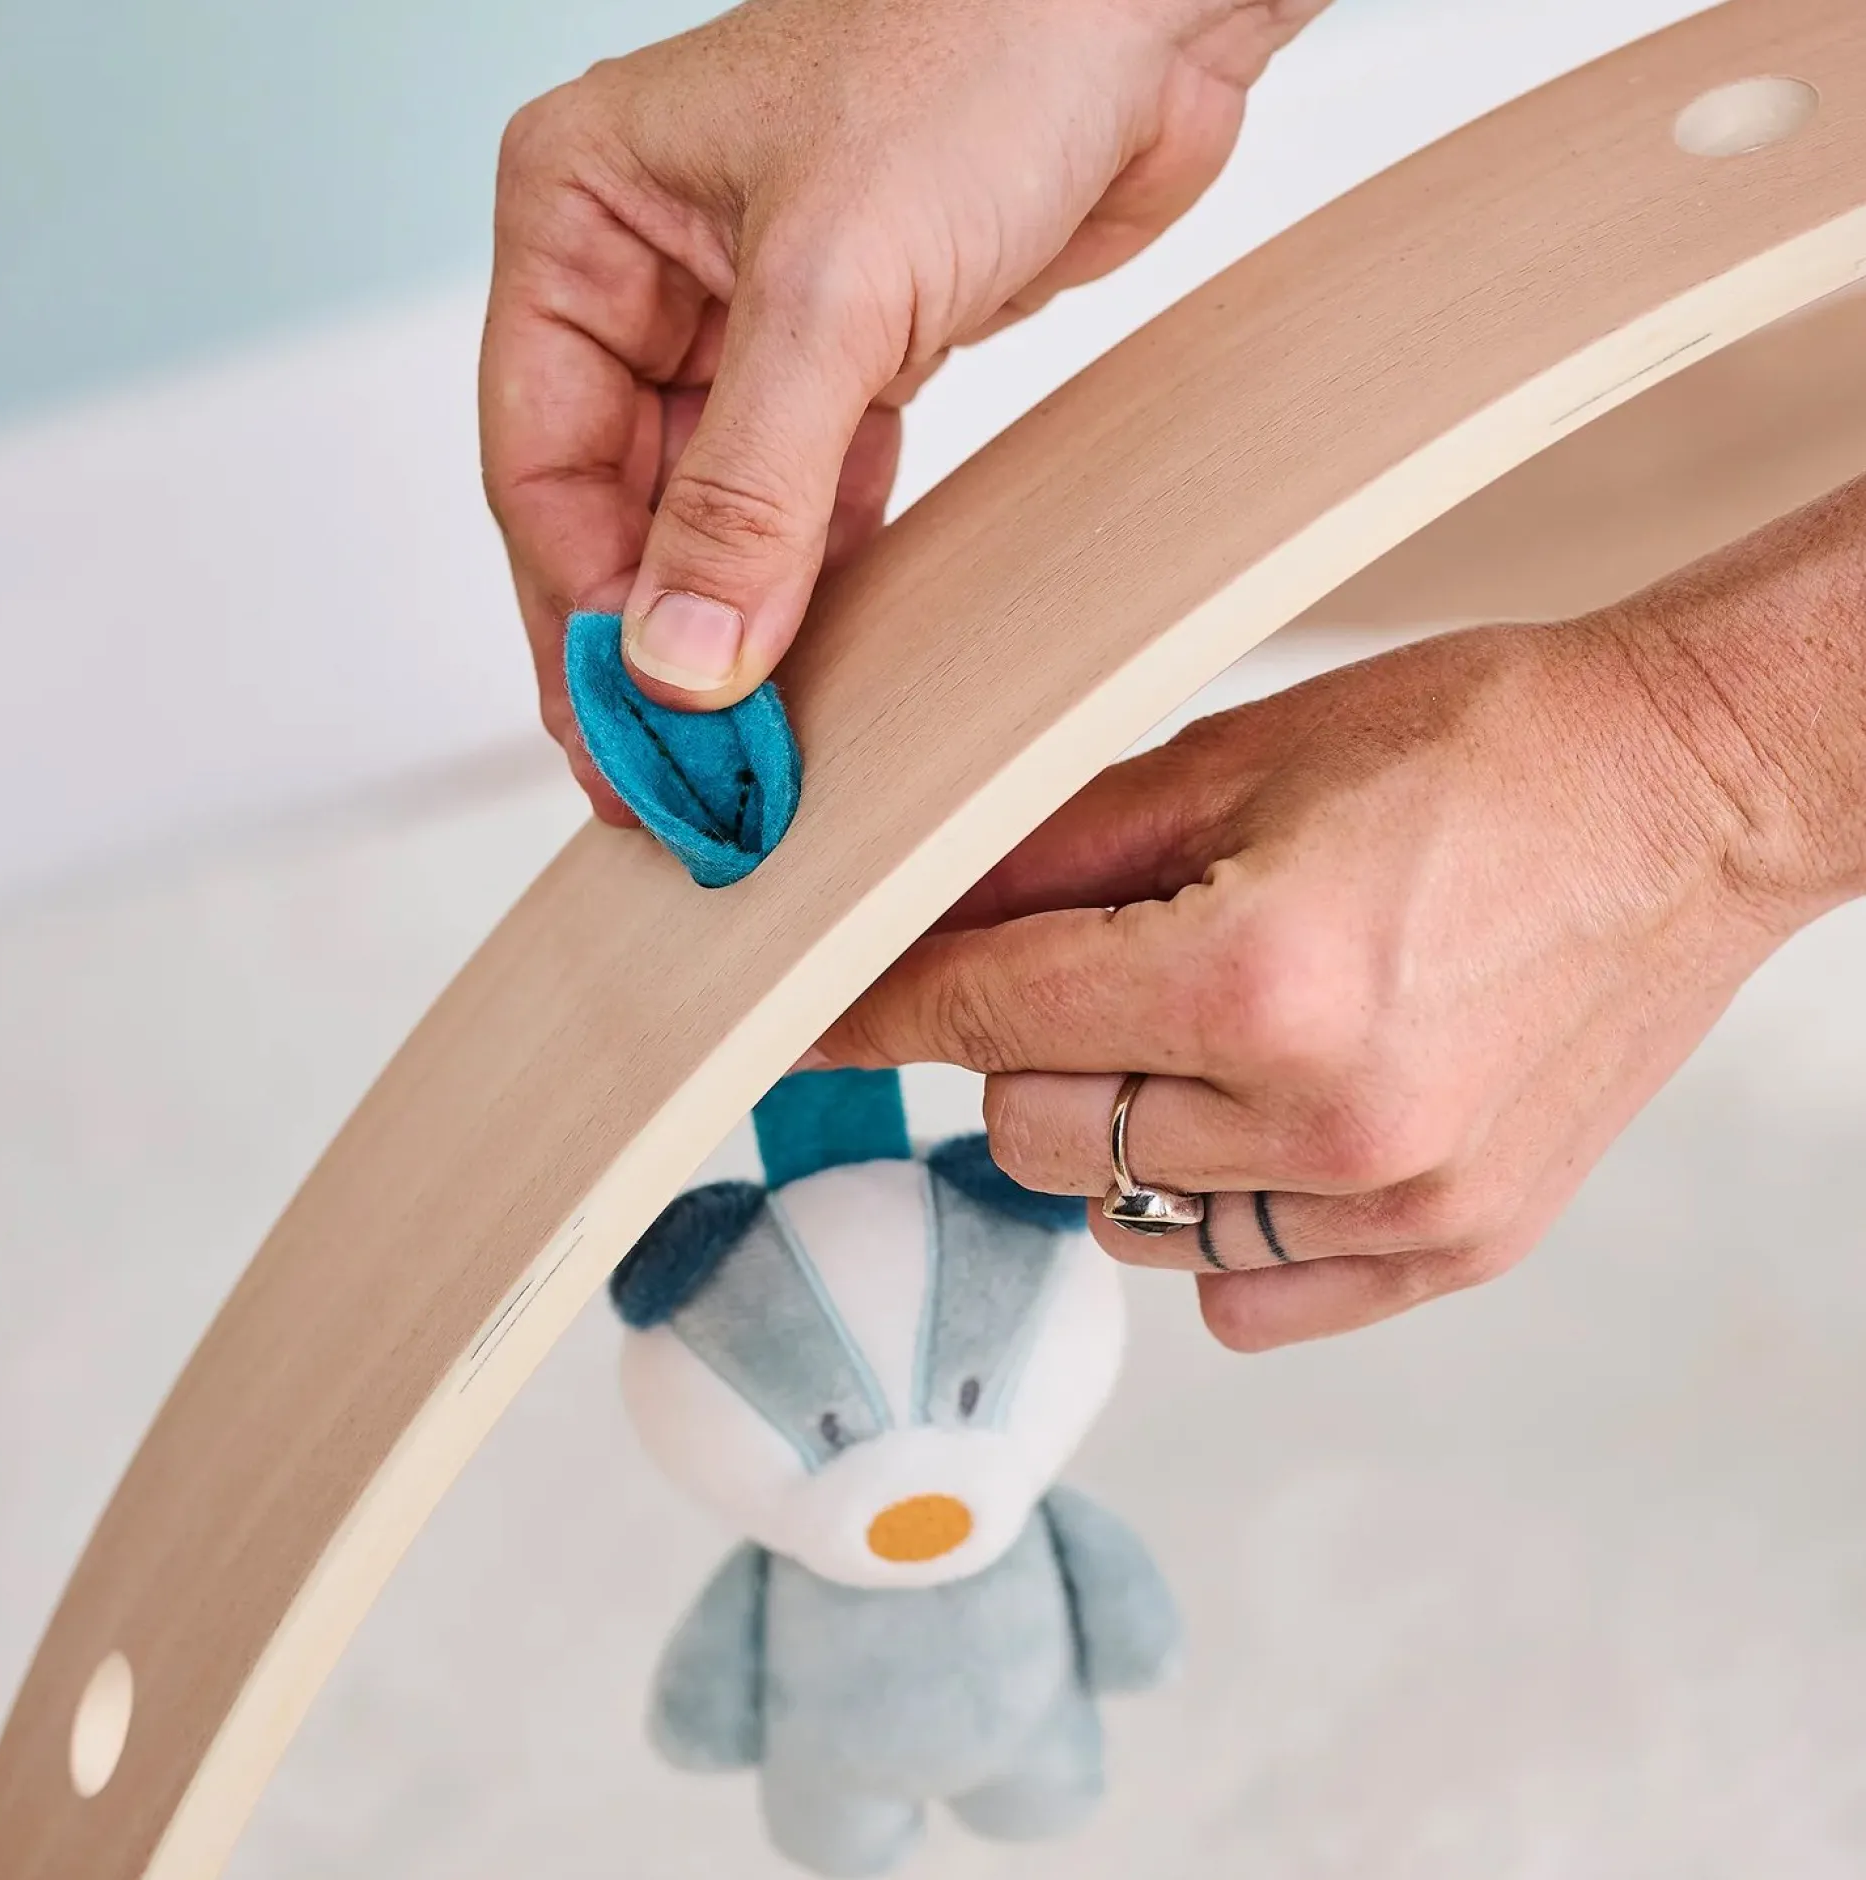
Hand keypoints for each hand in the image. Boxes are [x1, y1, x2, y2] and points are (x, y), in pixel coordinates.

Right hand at [481, 0, 1328, 817]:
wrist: (1148, 11)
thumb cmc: (982, 53)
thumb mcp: (834, 290)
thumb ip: (748, 491)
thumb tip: (680, 663)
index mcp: (582, 215)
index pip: (540, 461)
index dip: (579, 617)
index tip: (626, 736)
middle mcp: (650, 269)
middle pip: (614, 506)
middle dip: (647, 646)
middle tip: (667, 780)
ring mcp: (753, 320)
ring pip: (707, 516)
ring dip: (726, 632)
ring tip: (734, 752)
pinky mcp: (854, 358)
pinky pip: (803, 502)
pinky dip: (807, 583)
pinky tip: (807, 665)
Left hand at [819, 485, 1865, 1351]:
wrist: (1690, 796)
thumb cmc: (1476, 745)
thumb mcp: (1237, 760)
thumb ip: (1050, 856)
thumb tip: (907, 913)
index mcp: (1255, 980)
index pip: (979, 1017)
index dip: (869, 1010)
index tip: (801, 1019)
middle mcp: (1323, 1121)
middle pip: (1034, 1130)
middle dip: (1015, 1047)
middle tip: (1078, 965)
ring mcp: (1396, 1204)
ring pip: (1123, 1218)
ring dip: (1114, 1130)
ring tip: (1196, 1029)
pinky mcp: (1455, 1246)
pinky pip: (1240, 1289)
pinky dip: (1209, 1217)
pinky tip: (1258, 1123)